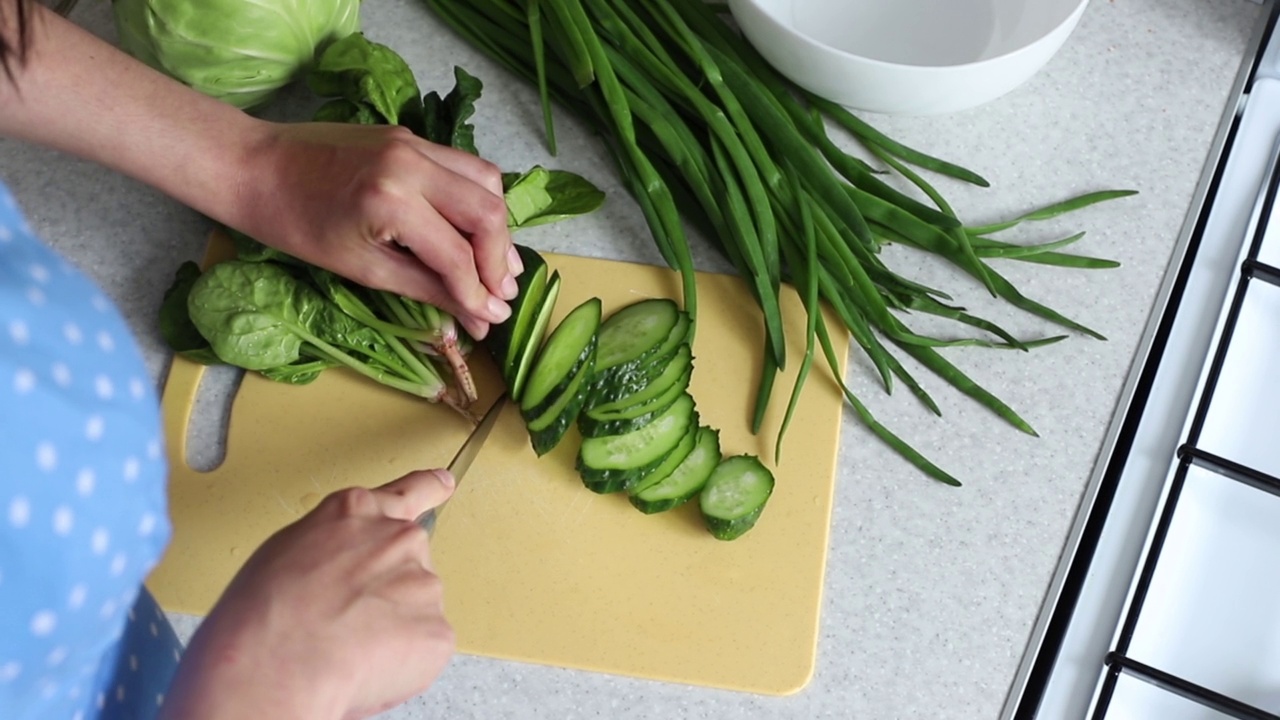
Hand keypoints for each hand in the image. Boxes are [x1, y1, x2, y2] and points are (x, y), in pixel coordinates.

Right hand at [160, 469, 457, 719]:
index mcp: (355, 514)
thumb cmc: (261, 616)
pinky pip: (423, 650)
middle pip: (408, 566)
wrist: (276, 663)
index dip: (429, 488)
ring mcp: (422, 582)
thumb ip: (330, 545)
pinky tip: (365, 665)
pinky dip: (401, 664)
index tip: (443, 483)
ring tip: (346, 648)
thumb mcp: (284, 551)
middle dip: (386, 592)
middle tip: (345, 621)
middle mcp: (397, 538)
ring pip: (414, 612)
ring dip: (391, 631)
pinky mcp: (437, 628)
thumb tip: (341, 567)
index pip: (407, 491)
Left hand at [231, 121, 520, 339]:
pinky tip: (474, 229)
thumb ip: (426, 288)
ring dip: (498, 227)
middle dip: (500, 260)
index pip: (456, 255)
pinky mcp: (411, 136)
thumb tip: (476, 315)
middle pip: (486, 213)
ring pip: (486, 181)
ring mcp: (414, 142)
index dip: (478, 294)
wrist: (251, 165)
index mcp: (389, 201)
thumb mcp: (361, 268)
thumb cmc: (293, 225)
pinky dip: (479, 200)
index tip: (491, 321)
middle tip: (500, 295)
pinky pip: (464, 165)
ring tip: (496, 264)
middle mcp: (411, 163)